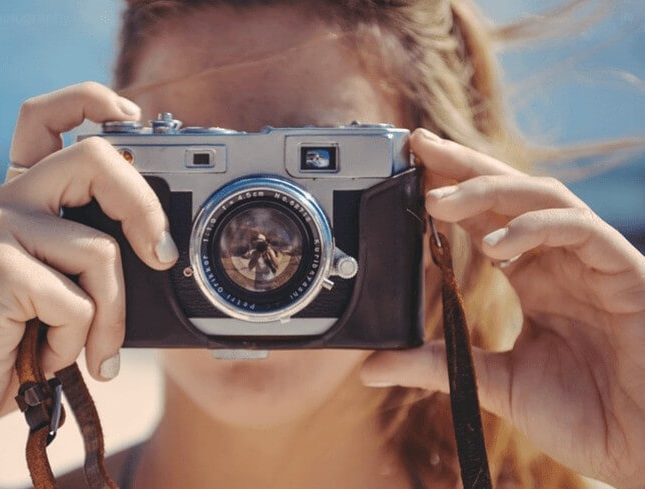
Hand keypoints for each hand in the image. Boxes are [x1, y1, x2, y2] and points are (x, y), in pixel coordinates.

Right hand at [0, 82, 178, 452]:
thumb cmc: (8, 345)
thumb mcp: (54, 288)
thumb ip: (87, 254)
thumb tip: (161, 247)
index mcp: (18, 198)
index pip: (44, 117)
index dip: (90, 100)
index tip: (131, 117)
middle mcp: (4, 201)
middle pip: (95, 158)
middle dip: (145, 208)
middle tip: (162, 257)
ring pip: (100, 251)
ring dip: (110, 317)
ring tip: (85, 348)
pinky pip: (77, 301)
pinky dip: (76, 342)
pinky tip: (45, 356)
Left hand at [360, 129, 644, 487]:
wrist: (641, 446)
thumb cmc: (585, 415)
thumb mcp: (495, 385)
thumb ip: (437, 366)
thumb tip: (370, 367)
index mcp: (533, 277)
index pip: (486, 217)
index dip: (450, 190)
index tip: (406, 171)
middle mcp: (560, 260)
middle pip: (509, 193)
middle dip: (463, 166)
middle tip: (417, 146)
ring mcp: (593, 261)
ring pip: (542, 197)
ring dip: (488, 190)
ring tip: (438, 199)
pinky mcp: (624, 271)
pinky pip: (580, 229)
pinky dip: (535, 228)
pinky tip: (494, 245)